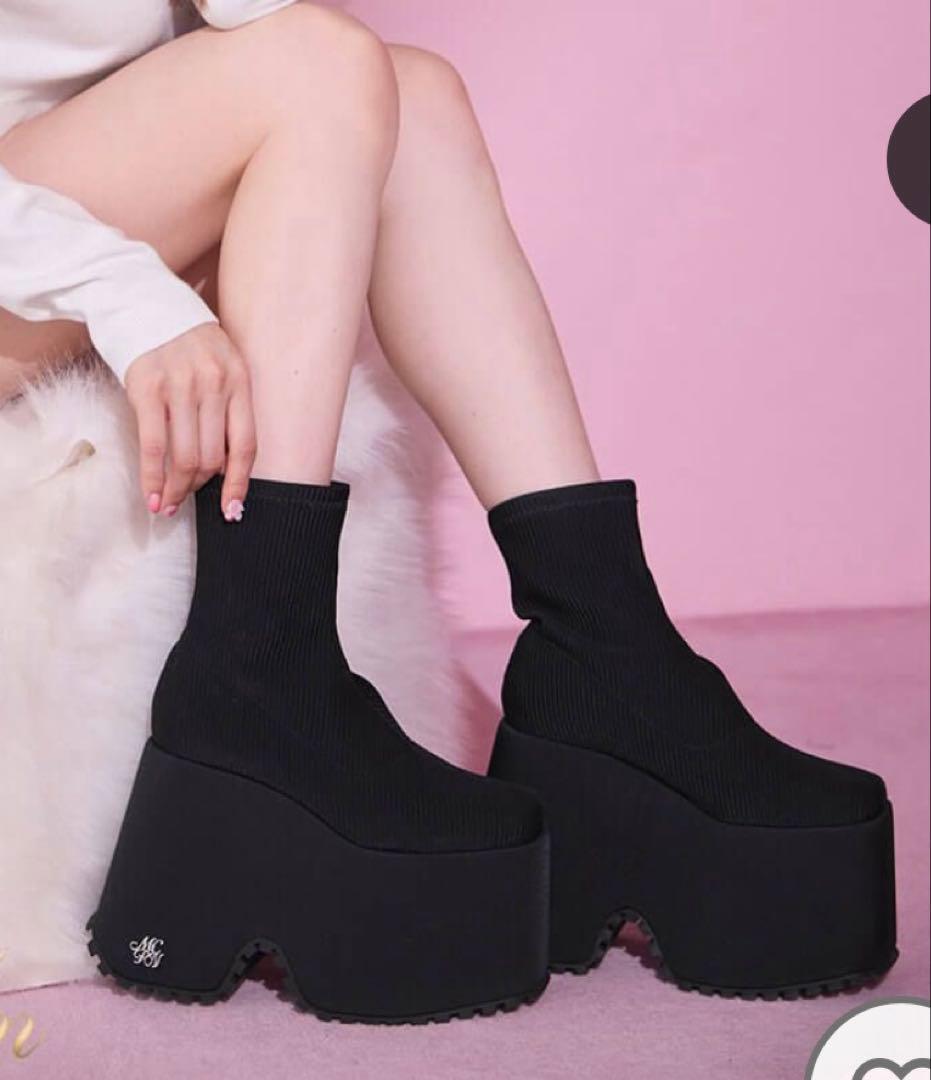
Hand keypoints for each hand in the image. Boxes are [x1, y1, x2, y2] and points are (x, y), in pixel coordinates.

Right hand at [124, 323, 255, 519]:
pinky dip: (153, 478)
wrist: (137, 295)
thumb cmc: (182, 336)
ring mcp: (180, 385)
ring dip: (177, 489)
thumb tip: (221, 461)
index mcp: (238, 379)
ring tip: (168, 504)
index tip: (232, 511)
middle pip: (213, 457)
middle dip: (199, 487)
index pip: (246, 445)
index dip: (239, 484)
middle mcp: (213, 384)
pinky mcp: (146, 388)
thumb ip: (225, 402)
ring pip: (185, 457)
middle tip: (186, 500)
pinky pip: (154, 446)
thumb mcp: (218, 360)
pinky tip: (152, 497)